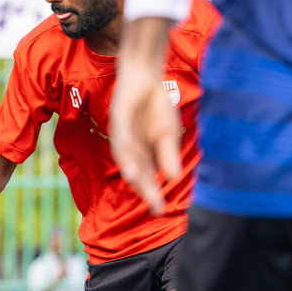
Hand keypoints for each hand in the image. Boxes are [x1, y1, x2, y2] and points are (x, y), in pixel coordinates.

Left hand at [110, 55, 180, 215]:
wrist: (146, 79)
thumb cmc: (156, 107)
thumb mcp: (167, 133)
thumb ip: (167, 155)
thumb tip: (173, 178)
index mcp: (142, 153)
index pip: (147, 177)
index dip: (153, 193)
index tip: (161, 211)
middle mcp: (129, 147)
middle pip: (136, 171)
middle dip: (144, 188)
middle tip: (153, 207)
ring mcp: (122, 133)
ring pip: (125, 155)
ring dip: (130, 168)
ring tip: (134, 182)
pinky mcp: (118, 118)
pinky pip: (120, 133)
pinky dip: (124, 143)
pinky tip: (127, 150)